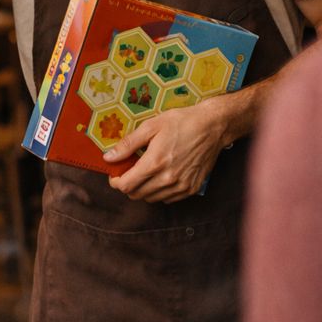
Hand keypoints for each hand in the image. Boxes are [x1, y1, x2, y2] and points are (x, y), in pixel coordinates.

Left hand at [104, 96, 238, 203]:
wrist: (213, 126)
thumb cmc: (182, 122)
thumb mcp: (151, 126)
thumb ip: (128, 144)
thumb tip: (108, 157)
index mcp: (155, 163)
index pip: (126, 185)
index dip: (116, 181)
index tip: (115, 174)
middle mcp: (168, 179)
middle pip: (136, 195)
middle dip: (128, 185)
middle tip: (130, 171)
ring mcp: (181, 186)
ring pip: (151, 199)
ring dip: (143, 189)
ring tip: (146, 172)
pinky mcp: (191, 189)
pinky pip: (167, 199)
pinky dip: (159, 192)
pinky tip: (161, 176)